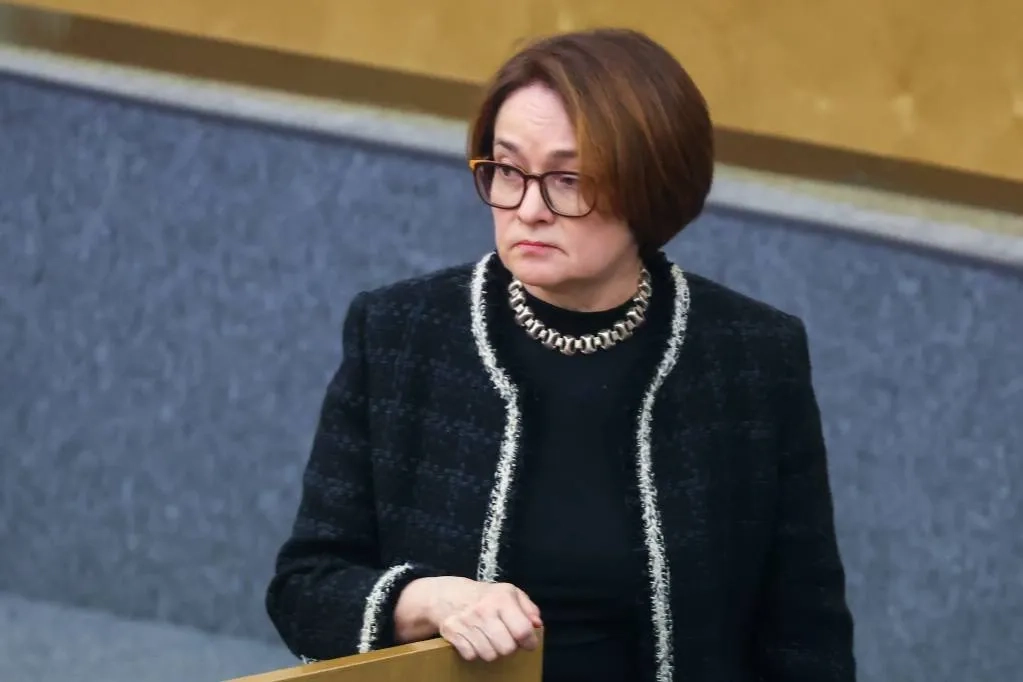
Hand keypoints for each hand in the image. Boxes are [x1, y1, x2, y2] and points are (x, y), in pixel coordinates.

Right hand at [396, 576, 541, 660]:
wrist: (448, 594)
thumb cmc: (485, 596)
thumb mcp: (510, 593)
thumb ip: (528, 608)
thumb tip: (537, 625)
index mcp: (502, 599)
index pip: (523, 630)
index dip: (530, 642)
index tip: (528, 643)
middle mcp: (484, 610)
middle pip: (507, 648)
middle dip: (510, 647)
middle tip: (506, 640)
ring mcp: (467, 622)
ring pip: (489, 655)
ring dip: (492, 651)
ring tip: (490, 640)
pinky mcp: (452, 632)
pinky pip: (471, 655)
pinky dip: (475, 652)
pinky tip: (475, 641)